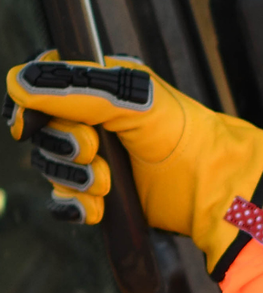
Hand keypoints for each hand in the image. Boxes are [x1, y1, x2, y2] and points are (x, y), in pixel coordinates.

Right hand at [4, 53, 262, 273]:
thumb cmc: (182, 135)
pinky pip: (66, 205)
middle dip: (62, 144)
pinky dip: (76, 208)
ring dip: (73, 177)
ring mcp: (97, 162)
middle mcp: (93, 122)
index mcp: (97, 87)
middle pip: (42, 133)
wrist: (213, 190)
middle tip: (94, 148)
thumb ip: (73, 89)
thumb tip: (17, 84)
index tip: (28, 122)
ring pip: (51, 170)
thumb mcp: (131, 100)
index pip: (41, 86)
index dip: (28, 104)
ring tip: (105, 180)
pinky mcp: (106, 199)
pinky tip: (98, 207)